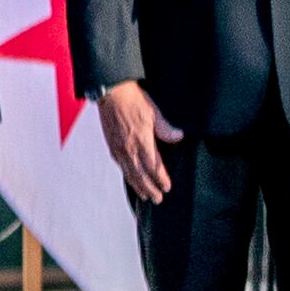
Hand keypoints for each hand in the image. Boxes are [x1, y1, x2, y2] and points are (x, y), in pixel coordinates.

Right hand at [95, 78, 182, 202]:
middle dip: (150, 189)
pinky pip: (120, 165)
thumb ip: (165, 128)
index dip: (161, 179)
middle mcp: (129, 148)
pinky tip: (130, 178)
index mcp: (142, 141)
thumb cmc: (132, 100)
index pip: (153, 167)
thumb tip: (178, 136)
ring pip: (129, 173)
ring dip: (138, 186)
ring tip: (145, 195)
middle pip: (140, 175)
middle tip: (157, 199)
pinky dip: (126, 175)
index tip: (167, 187)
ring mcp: (119, 148)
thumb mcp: (153, 112)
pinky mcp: (111, 144)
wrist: (111, 92)